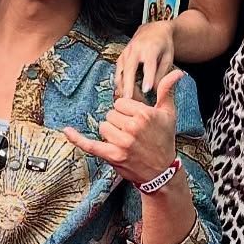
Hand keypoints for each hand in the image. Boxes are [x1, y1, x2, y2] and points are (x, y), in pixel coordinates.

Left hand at [63, 67, 185, 186]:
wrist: (162, 171)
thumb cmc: (164, 140)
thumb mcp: (169, 114)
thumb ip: (167, 91)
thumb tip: (177, 72)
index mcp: (144, 114)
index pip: (121, 103)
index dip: (127, 111)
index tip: (136, 120)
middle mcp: (133, 127)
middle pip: (111, 115)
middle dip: (119, 122)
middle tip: (133, 134)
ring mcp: (122, 143)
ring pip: (103, 127)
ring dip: (111, 133)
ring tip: (126, 142)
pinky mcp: (113, 156)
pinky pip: (90, 144)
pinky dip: (77, 138)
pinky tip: (66, 130)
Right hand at [114, 20, 175, 99]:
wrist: (152, 30)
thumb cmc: (163, 45)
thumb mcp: (168, 57)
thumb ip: (162, 73)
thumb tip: (153, 89)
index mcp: (150, 48)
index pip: (149, 64)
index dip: (147, 77)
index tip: (146, 90)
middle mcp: (135, 49)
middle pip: (130, 69)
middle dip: (128, 85)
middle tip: (128, 100)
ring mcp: (126, 53)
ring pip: (120, 72)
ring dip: (122, 87)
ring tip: (126, 101)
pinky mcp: (121, 57)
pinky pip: (117, 72)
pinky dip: (119, 84)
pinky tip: (122, 94)